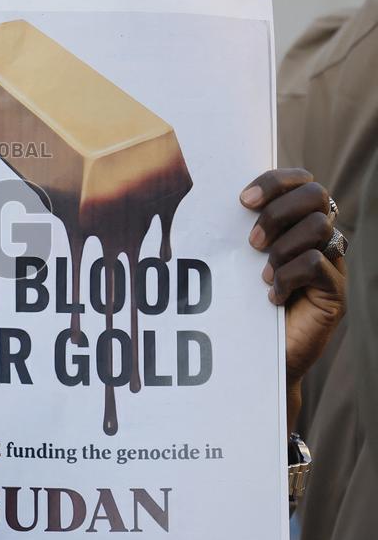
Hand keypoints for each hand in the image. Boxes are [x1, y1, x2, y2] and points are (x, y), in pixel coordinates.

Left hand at [240, 168, 346, 432]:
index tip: (242, 199)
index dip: (275, 181)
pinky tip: (272, 295)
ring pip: (320, 226)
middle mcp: (319, 237)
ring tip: (261, 272)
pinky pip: (316, 264)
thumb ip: (233, 231)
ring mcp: (332, 263)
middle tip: (251, 241)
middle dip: (278, 212)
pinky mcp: (334, 291)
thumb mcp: (234, 261)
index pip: (301, 180)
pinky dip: (288, 276)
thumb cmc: (240, 303)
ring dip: (282, 246)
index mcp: (296, 222)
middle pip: (317, 195)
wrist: (257, 358)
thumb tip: (205, 200)